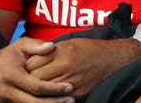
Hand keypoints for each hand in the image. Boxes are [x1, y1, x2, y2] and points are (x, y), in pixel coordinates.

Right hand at [0, 37, 74, 102]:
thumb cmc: (7, 56)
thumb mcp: (20, 45)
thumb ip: (36, 46)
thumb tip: (52, 46)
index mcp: (12, 75)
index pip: (36, 86)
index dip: (53, 88)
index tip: (68, 87)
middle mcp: (9, 91)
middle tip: (71, 100)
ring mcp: (8, 100)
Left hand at [25, 38, 140, 98]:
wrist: (114, 60)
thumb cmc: (91, 49)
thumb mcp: (70, 43)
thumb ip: (53, 51)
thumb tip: (35, 57)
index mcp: (62, 52)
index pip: (34, 62)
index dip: (28, 66)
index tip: (26, 67)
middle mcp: (66, 66)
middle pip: (37, 78)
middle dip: (30, 79)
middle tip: (28, 79)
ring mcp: (72, 81)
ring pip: (46, 89)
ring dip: (40, 89)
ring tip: (37, 87)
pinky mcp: (78, 93)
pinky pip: (59, 97)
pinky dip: (52, 96)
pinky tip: (50, 93)